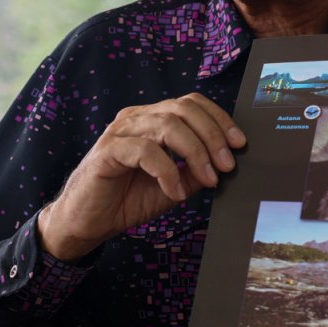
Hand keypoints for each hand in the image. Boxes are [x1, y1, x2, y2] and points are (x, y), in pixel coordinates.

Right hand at [38, 93, 244, 260]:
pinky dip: (168, 171)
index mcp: (152, 119)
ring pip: (168, 125)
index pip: (191, 104)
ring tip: (209, 179)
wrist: (87, 222)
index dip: (219, 119)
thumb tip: (227, 163)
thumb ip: (196, 171)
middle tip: (228, 164)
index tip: (240, 143)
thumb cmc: (127, 199)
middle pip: (183, 108)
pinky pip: (145, 151)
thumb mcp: (174, 185)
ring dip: (195, 152)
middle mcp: (137, 118)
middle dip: (213, 135)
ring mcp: (120, 132)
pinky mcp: (107, 151)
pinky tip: (175, 192)